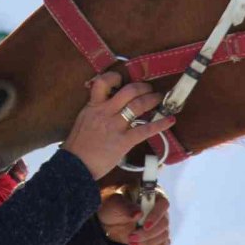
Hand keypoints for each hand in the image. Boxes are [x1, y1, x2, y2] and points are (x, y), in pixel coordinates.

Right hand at [61, 71, 175, 179]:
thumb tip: (108, 105)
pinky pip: (145, 129)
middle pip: (128, 91)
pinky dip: (160, 124)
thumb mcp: (83, 120)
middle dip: (142, 87)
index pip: (102, 82)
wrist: (75, 166)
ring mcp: (115, 126)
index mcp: (93, 106)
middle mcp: (105, 112)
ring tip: (159, 99)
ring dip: (152, 100)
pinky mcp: (123, 141)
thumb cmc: (77, 145)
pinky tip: (170, 120)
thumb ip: (95, 110)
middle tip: (149, 89)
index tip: (122, 80)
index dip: (114, 77)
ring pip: (138, 106)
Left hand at [97, 188, 170, 244]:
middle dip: (148, 234)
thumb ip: (125, 207)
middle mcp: (158, 209)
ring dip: (149, 243)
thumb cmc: (112, 206)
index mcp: (151, 194)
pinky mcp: (156, 236)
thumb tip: (139, 213)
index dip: (156, 215)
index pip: (162, 203)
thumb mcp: (114, 204)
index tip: (145, 226)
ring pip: (163, 235)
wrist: (108, 221)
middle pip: (164, 222)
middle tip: (131, 237)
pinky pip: (164, 244)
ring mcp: (158, 223)